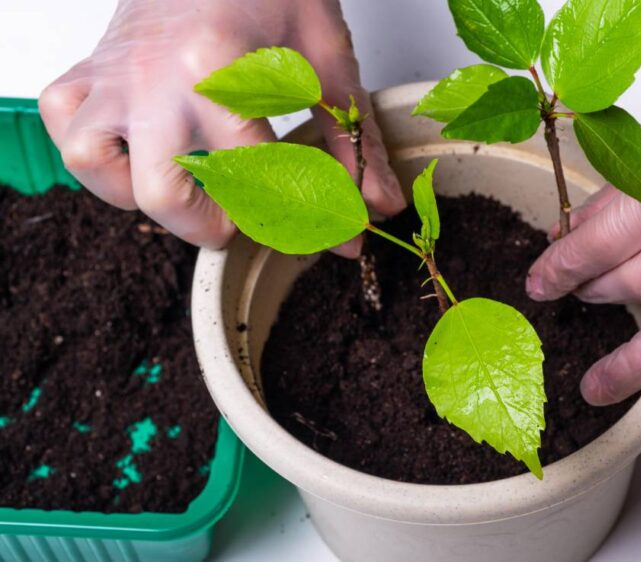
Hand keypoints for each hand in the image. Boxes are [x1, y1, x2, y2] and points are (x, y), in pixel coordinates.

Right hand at [39, 0, 402, 253]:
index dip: (303, 214)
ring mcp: (116, 72)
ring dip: (143, 193)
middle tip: (250, 218)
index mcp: (215, 68)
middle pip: (163, 193)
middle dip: (213, 225)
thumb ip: (354, 140)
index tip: (331, 227)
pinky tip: (138, 151)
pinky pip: (64, 121)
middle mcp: (153, 76)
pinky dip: (94, 149)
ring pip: (96, 164)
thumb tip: (375, 207)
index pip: (258, 174)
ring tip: (193, 187)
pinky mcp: (94, 65)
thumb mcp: (327, 59)